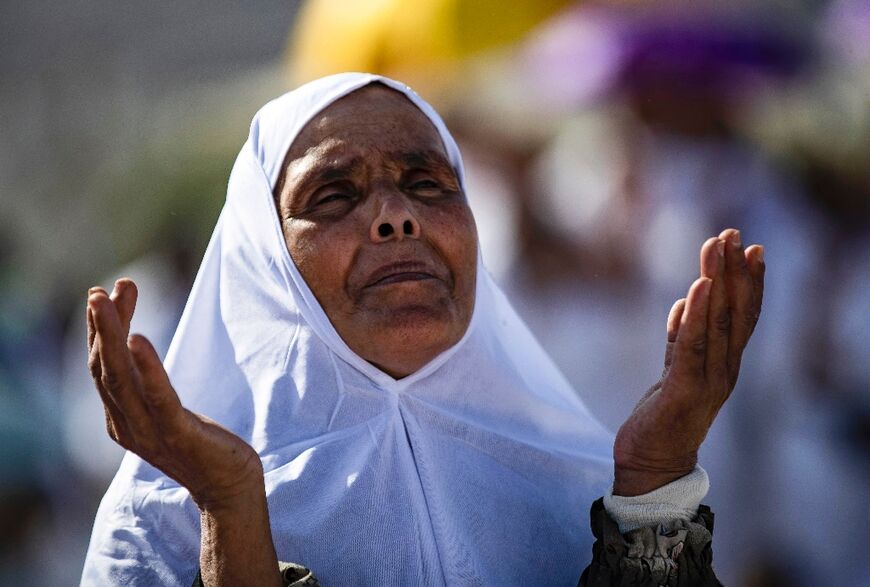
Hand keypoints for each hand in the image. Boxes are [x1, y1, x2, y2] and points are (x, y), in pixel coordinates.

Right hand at [87, 279, 261, 507]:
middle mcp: (126, 425)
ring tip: (106, 302)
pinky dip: (147, 367)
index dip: (103, 328)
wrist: (229, 487)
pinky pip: (158, 397)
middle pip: (105, 367)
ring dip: (111, 336)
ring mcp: (150, 431)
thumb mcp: (167, 406)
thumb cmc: (201, 444)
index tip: (109, 290)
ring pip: (120, 377)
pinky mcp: (178, 434)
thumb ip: (148, 381)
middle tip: (98, 290)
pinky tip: (139, 339)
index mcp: (122, 417)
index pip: (104, 366)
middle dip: (100, 326)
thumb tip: (134, 342)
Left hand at [613, 228, 764, 495]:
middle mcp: (724, 370)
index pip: (743, 317)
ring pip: (716, 322)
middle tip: (734, 233)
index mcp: (724, 364)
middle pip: (735, 313)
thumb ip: (681, 341)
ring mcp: (707, 381)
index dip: (750, 282)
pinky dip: (694, 314)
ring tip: (717, 246)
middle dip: (735, 270)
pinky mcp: (683, 390)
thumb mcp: (675, 371)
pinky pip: (690, 346)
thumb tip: (683, 304)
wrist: (652, 464)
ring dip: (717, 281)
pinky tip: (696, 286)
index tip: (751, 247)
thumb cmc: (664, 417)